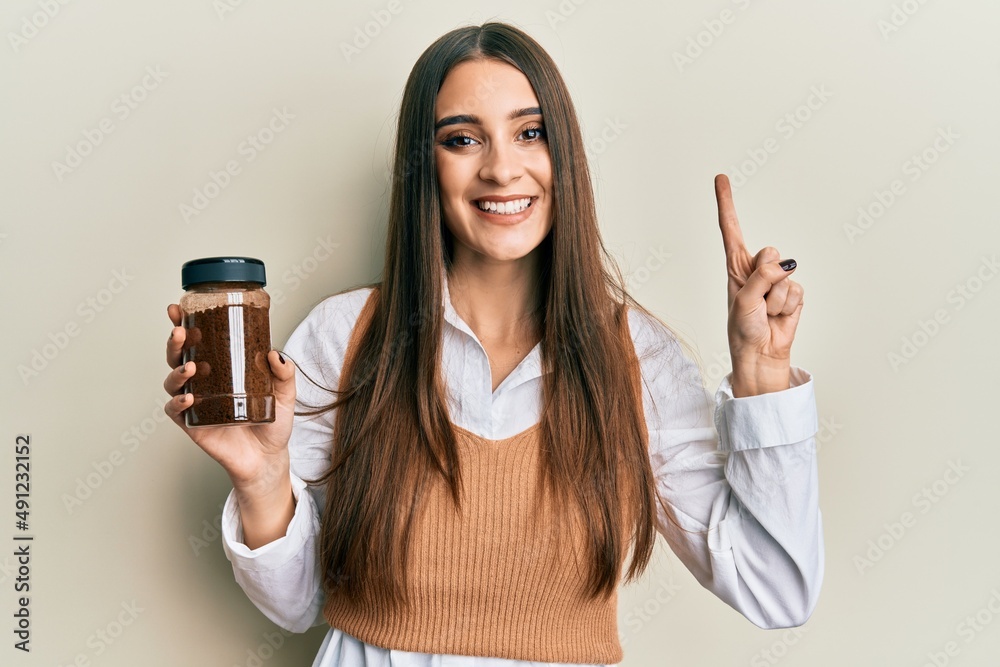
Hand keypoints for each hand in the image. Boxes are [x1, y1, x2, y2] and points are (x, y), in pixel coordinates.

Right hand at [163, 304, 296, 546]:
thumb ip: (284, 373)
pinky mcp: (192, 425)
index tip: (177, 309)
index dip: (183, 324)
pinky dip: (178, 403)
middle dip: (174, 342)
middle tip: (180, 333)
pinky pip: (176, 411)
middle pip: (178, 356)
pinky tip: (189, 399)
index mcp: (220, 368)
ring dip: (176, 371)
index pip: (198, 341)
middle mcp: (203, 382)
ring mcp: (196, 403)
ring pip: (173, 381)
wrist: (269, 457)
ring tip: (190, 368)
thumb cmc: (272, 422)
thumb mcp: (285, 393)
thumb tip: (274, 353)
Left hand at [715, 174, 803, 396]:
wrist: (760, 354)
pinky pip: (796, 291)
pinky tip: (778, 317)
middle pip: (768, 252)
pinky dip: (787, 306)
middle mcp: (756, 270)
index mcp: (736, 268)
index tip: (720, 177)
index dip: (726, 203)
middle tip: (758, 301)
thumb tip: (784, 264)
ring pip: (785, 275)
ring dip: (775, 299)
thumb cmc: (743, 329)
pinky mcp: (793, 294)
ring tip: (766, 313)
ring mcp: (776, 280)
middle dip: (765, 276)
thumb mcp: (744, 301)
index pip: (731, 230)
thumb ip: (761, 278)